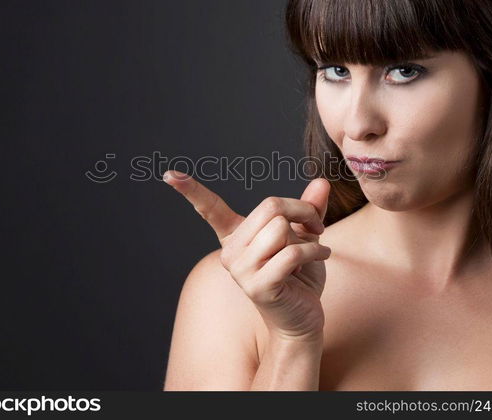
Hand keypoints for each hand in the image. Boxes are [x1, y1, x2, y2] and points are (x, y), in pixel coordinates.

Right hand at [163, 170, 331, 340]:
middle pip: (270, 206)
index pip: (210, 209)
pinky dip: (316, 251)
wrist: (303, 318)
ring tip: (313, 251)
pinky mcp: (258, 286)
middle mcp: (231, 252)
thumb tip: (321, 183)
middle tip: (316, 226)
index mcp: (235, 237)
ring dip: (309, 237)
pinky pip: (292, 252)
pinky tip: (321, 257)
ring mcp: (241, 270)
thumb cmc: (301, 276)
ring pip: (281, 229)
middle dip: (302, 211)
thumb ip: (308, 210)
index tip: (170, 174)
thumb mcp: (305, 236)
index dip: (190, 190)